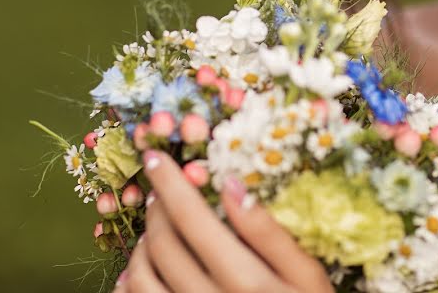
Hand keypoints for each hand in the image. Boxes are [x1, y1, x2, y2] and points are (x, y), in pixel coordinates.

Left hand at [114, 150, 332, 292]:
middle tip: (161, 191)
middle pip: (162, 244)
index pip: (193, 218)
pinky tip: (140, 269)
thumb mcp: (307, 274)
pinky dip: (130, 282)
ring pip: (141, 277)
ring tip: (155, 230)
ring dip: (141, 244)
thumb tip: (232, 184)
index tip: (156, 157)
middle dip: (156, 208)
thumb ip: (270, 233)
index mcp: (244, 281)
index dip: (170, 183)